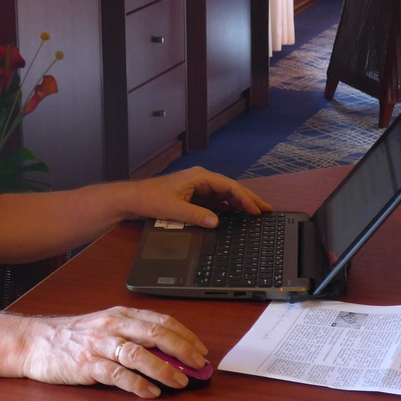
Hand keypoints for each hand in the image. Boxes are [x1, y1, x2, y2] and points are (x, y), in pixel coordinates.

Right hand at [17, 306, 207, 397]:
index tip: (200, 350)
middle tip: (198, 366)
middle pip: (156, 334)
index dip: (185, 334)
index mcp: (119, 315)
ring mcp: (99, 345)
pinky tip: (150, 392)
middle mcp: (112, 326)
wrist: (34, 342)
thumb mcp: (104, 328)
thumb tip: (168, 353)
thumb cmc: (71, 337)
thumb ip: (132, 335)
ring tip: (180, 382)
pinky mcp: (87, 364)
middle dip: (182, 350)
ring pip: (139, 354)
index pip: (160, 320)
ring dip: (164, 369)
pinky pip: (117, 375)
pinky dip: (138, 384)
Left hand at [128, 166, 271, 227]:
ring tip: (255, 214)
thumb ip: (196, 215)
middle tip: (267, 209)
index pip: (228, 186)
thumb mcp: (173, 209)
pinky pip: (215, 202)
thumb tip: (216, 222)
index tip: (257, 210)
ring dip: (239, 204)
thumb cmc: (150, 199)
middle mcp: (200, 180)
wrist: (133, 199)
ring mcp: (197, 188)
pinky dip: (227, 208)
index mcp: (199, 177)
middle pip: (230, 189)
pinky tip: (235, 217)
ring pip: (224, 195)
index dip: (245, 198)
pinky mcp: (193, 196)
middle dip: (248, 199)